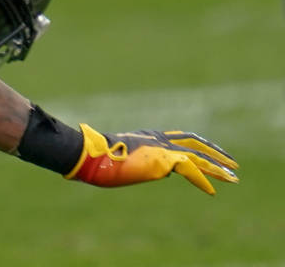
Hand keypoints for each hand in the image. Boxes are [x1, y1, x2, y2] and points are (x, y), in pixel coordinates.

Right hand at [66, 124, 238, 194]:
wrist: (94, 155)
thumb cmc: (99, 158)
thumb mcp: (125, 159)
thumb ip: (145, 162)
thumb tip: (162, 172)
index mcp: (149, 136)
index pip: (180, 137)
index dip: (198, 144)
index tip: (210, 151)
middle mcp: (158, 139)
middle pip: (194, 143)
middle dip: (215, 153)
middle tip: (232, 163)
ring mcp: (161, 148)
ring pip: (198, 155)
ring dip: (218, 167)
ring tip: (233, 177)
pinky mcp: (163, 159)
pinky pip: (190, 169)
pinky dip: (202, 179)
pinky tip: (212, 190)